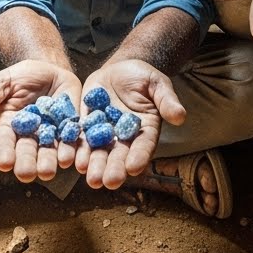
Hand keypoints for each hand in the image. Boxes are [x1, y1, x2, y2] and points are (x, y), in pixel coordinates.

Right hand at [0, 59, 81, 183]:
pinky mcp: (71, 130)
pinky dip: (71, 151)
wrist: (52, 69)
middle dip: (26, 164)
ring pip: (49, 152)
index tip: (3, 163)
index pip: (4, 142)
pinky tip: (69, 158)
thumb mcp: (4, 83)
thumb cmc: (24, 77)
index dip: (3, 153)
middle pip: (27, 152)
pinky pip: (71, 142)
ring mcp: (51, 134)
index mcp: (10, 126)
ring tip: (47, 171)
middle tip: (26, 173)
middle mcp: (29, 135)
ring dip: (48, 162)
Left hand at [74, 59, 185, 189]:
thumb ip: (167, 100)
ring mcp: (104, 133)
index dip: (139, 157)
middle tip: (109, 182)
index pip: (144, 146)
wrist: (120, 69)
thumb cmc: (143, 77)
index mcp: (146, 130)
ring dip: (94, 166)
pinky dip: (76, 150)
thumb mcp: (158, 84)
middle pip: (120, 156)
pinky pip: (80, 140)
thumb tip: (181, 116)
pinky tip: (71, 160)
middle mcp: (125, 137)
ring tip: (90, 177)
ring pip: (99, 153)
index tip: (133, 168)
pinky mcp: (86, 126)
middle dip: (114, 169)